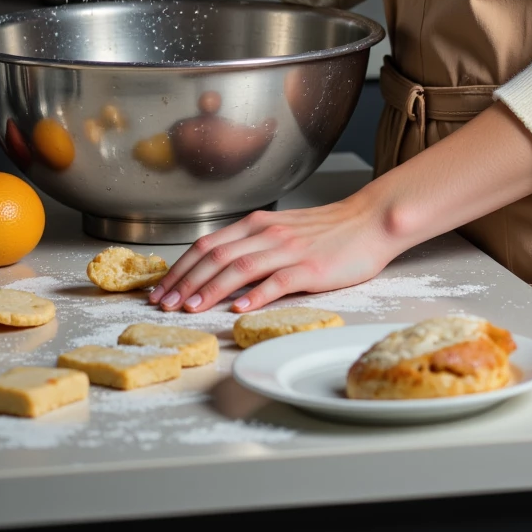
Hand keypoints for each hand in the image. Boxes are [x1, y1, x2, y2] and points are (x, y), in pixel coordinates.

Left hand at [146, 189, 400, 314]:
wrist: (370, 220)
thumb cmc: (328, 231)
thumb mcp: (282, 230)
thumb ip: (253, 245)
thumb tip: (219, 270)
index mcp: (258, 224)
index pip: (208, 245)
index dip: (180, 268)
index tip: (161, 289)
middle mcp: (268, 233)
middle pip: (216, 256)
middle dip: (185, 281)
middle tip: (163, 305)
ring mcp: (289, 250)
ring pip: (240, 268)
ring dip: (211, 289)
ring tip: (191, 309)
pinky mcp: (310, 269)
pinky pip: (278, 282)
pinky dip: (255, 296)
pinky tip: (239, 310)